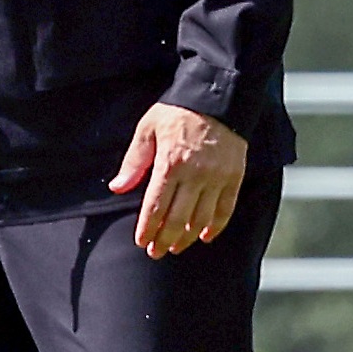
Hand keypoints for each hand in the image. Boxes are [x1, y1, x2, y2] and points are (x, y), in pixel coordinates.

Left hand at [109, 102, 247, 257]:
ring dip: (187, 237)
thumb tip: (117, 188)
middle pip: (178, 218)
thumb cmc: (176, 113)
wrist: (216, 98)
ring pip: (202, 218)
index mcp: (170, 163)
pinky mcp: (234, 177)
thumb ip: (134, 162)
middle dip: (165, 239)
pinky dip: (216, 226)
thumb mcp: (147, 130)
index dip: (148, 228)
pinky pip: (226, 208)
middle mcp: (195, 174)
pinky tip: (205, 236)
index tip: (141, 242)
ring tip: (176, 248)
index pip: (156, 206)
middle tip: (156, 253)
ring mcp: (217, 177)